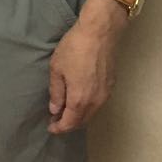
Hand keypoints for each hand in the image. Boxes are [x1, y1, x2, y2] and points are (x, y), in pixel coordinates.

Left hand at [48, 0, 127, 133]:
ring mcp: (105, 94)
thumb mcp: (57, 69)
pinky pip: (98, 103)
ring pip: (91, 113)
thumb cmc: (74, 49)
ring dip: (79, 115)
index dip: (59, 128)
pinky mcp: (111, 85)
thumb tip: (55, 109)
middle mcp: (95, 102)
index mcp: (80, 100)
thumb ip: (56, 92)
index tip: (51, 128)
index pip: (69, 123)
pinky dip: (88, 106)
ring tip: (66, 110)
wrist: (100, 33)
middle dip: (68, 123)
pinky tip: (80, 99)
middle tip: (56, 119)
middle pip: (82, 121)